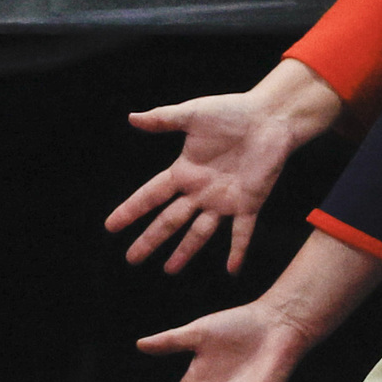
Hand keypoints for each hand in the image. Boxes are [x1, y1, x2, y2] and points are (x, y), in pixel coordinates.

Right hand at [105, 62, 340, 274]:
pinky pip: (242, 232)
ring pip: (199, 232)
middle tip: (132, 258)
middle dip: (150, 239)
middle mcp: (200, 191)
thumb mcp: (193, 114)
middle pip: (169, 220)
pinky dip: (238, 251)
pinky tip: (232, 270)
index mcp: (185, 171)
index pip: (151, 195)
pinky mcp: (249, 203)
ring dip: (185, 251)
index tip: (111, 226)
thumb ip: (163, 119)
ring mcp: (223, 200)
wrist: (270, 116)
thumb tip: (132, 117)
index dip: (131, 210)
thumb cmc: (233, 111)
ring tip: (169, 270)